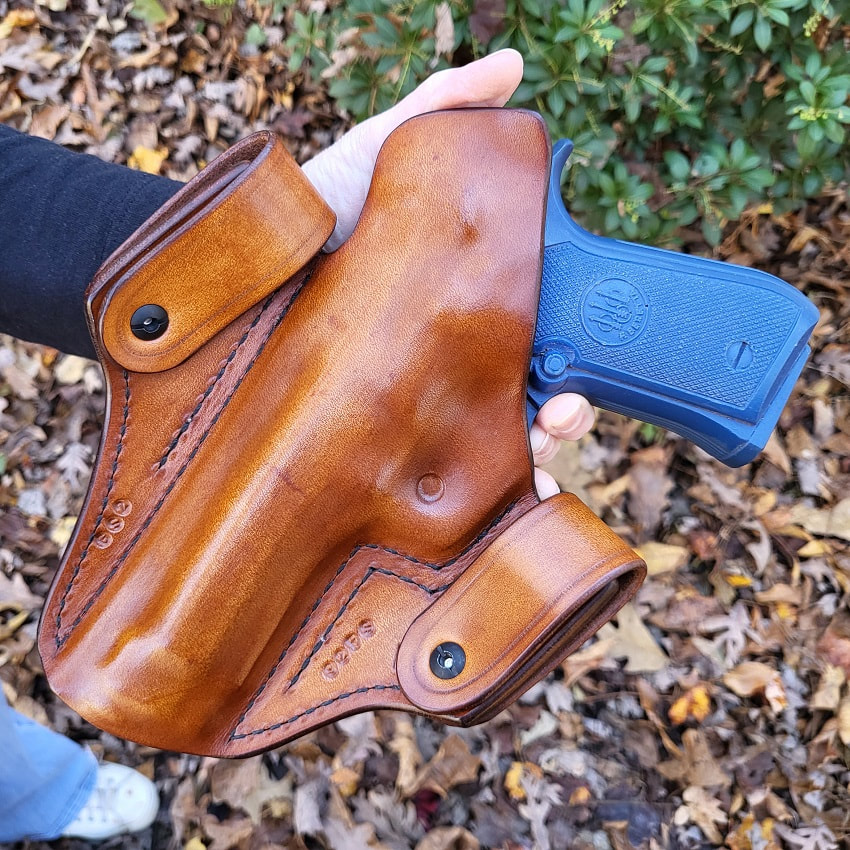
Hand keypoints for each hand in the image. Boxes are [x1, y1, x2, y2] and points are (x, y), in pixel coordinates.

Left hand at [302, 50, 594, 498]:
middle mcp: (445, 358)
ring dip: (530, 462)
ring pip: (486, 444)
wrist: (235, 265)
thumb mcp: (379, 149)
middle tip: (563, 419)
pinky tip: (505, 510)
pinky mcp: (373, 432)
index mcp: (463, 304)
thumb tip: (515, 67)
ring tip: (541, 470)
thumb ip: (443, 107)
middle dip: (561, 420)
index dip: (568, 360)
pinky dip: (474, 498)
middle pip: (522, 398)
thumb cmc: (308, 210)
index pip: (533, 336)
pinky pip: (430, 475)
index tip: (575, 376)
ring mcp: (409, 401)